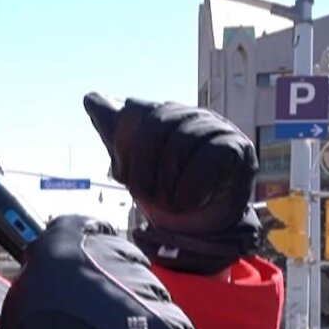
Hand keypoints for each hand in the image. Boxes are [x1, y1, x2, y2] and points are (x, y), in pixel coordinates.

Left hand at [82, 93, 261, 273]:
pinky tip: (190, 202)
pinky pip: (204, 163)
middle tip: (146, 197)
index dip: (123, 147)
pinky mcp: (237, 147)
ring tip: (171, 203)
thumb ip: (115, 133)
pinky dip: (190, 192)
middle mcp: (189, 114)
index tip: (124, 174)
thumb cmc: (166, 193)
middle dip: (143, 171)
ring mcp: (215, 127)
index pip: (133, 112)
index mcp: (162, 114)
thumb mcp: (134, 166)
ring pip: (179, 144)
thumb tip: (91, 97)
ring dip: (167, 186)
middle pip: (154, 126)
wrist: (201, 230)